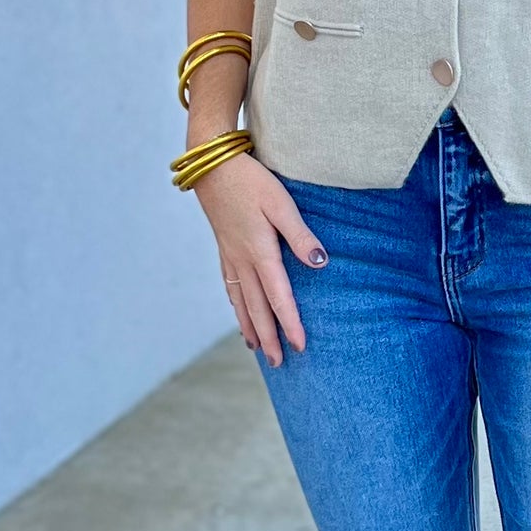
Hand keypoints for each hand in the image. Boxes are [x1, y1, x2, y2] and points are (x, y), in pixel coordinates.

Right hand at [196, 152, 326, 364]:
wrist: (212, 167)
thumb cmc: (251, 181)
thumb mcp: (281, 203)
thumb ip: (300, 235)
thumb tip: (319, 263)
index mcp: (260, 252)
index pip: (278, 297)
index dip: (290, 323)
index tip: (299, 346)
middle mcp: (243, 260)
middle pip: (257, 308)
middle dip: (269, 337)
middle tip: (278, 363)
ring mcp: (230, 257)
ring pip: (241, 301)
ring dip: (250, 327)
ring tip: (257, 349)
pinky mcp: (224, 250)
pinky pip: (230, 287)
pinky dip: (236, 306)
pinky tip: (240, 314)